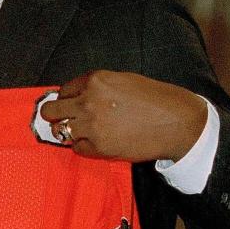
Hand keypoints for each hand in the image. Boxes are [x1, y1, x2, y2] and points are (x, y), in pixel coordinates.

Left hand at [40, 70, 206, 161]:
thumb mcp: (123, 80)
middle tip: (61, 118)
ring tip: (78, 132)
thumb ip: (98, 87)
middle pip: (51, 110)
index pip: (63, 90)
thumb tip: (77, 96)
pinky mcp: (99, 146)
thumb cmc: (156, 100)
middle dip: (54, 114)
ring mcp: (91, 124)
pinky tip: (95, 142)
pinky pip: (77, 147)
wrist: (178, 123)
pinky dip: (83, 146)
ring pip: (59, 130)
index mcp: (95, 80)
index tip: (70, 104)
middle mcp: (88, 100)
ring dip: (66, 131)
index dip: (66, 98)